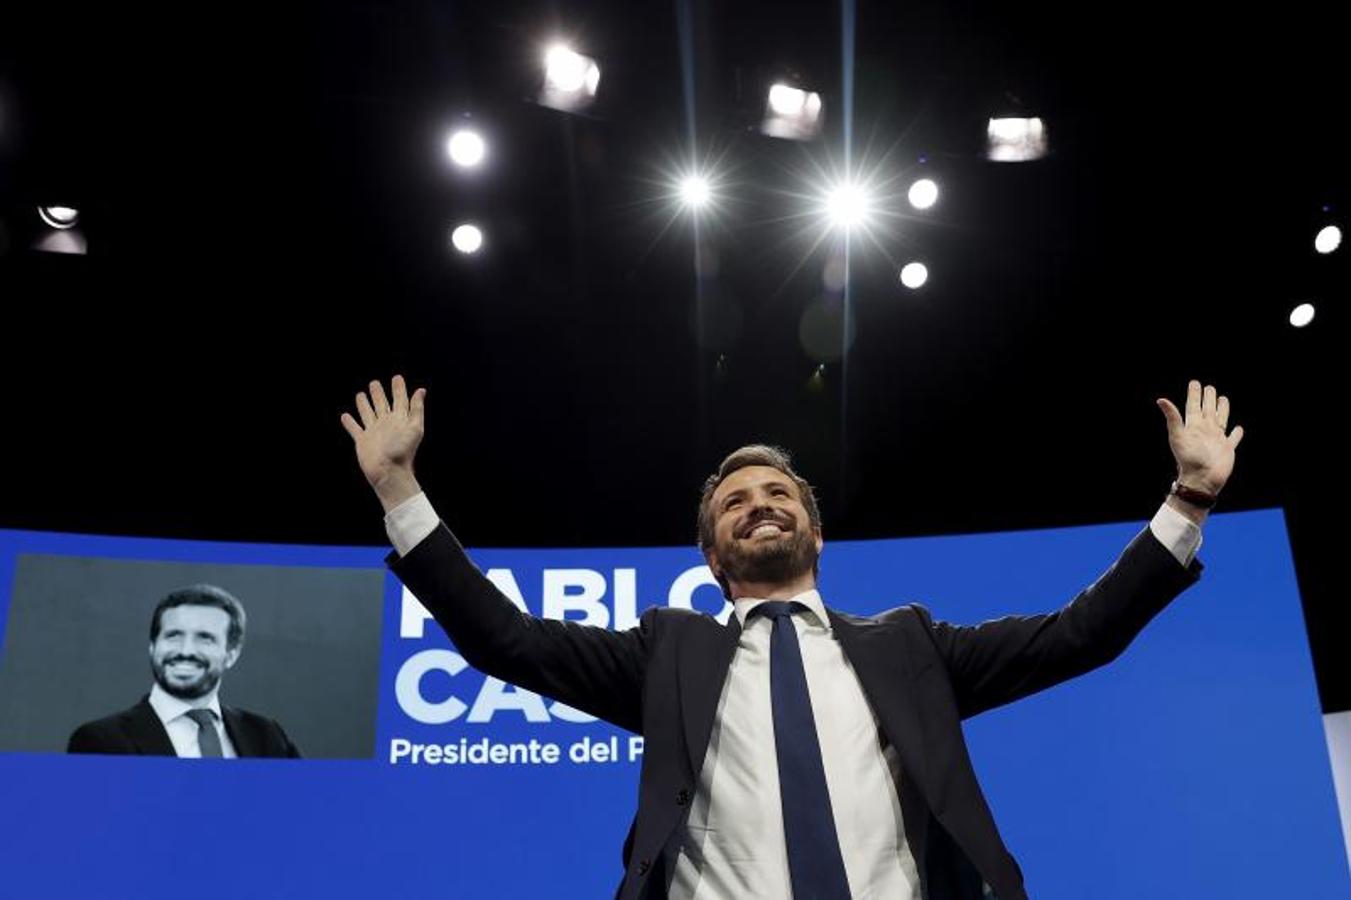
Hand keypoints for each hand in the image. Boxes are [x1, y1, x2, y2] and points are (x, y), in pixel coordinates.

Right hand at [340, 375, 426, 509]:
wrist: (389, 472)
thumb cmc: (403, 451)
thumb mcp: (415, 427)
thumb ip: (416, 409)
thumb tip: (421, 390)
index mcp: (399, 419)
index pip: (399, 400)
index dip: (398, 389)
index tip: (397, 377)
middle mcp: (386, 423)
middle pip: (381, 404)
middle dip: (378, 393)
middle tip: (374, 383)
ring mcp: (373, 432)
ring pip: (367, 413)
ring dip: (364, 404)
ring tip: (361, 395)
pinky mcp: (362, 440)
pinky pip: (354, 428)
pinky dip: (349, 422)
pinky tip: (345, 416)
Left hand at [1156, 380, 1243, 495]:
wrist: (1201, 479)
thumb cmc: (1188, 459)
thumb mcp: (1177, 435)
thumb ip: (1172, 417)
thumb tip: (1160, 399)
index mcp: (1194, 426)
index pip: (1193, 406)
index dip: (1194, 394)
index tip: (1194, 382)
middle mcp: (1205, 430)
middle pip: (1207, 410)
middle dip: (1208, 398)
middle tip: (1209, 387)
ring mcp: (1217, 440)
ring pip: (1221, 420)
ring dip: (1222, 410)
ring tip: (1223, 399)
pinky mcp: (1227, 449)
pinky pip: (1233, 439)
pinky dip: (1236, 434)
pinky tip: (1238, 428)